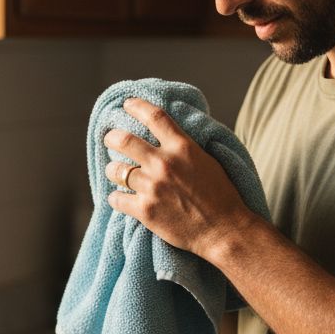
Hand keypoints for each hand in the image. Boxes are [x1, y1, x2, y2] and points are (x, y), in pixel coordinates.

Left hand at [103, 97, 257, 259]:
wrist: (224, 230)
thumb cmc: (220, 195)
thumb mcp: (207, 160)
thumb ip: (185, 147)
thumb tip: (169, 134)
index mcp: (182, 147)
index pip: (154, 116)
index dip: (137, 106)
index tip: (127, 104)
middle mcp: (164, 163)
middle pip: (124, 140)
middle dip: (112, 137)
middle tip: (110, 139)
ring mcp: (152, 187)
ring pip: (115, 170)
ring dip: (113, 170)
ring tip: (117, 173)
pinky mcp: (144, 210)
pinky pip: (116, 198)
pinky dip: (116, 197)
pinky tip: (121, 198)